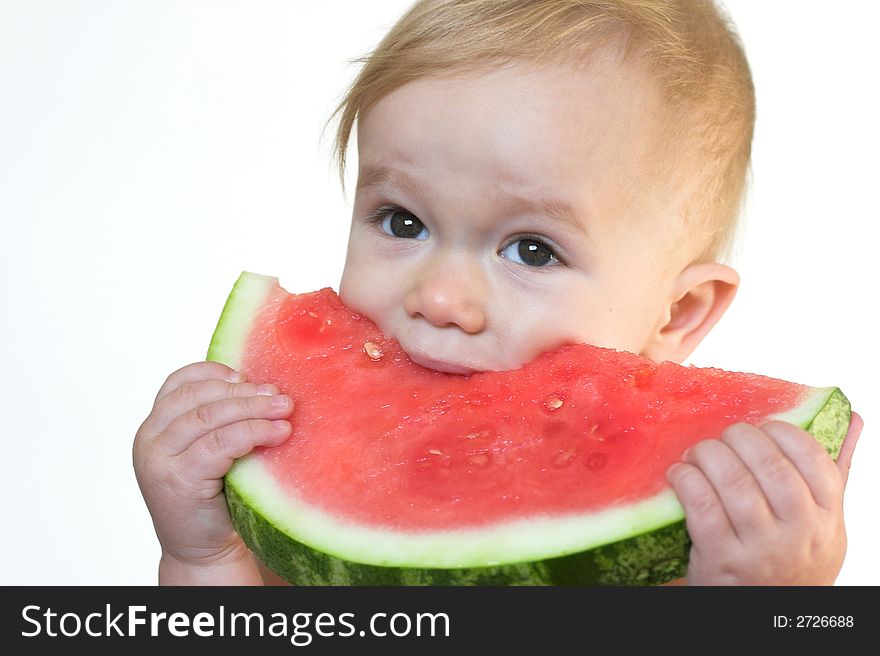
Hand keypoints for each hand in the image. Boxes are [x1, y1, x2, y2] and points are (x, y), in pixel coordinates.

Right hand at [133, 361, 292, 583]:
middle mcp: (149, 438)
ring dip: (252, 410)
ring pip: (209, 418)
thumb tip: (265, 385)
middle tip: (279, 395)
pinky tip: (277, 433)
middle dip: (244, 392)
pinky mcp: (176, 479)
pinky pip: (218, 444)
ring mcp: (158, 459)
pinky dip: (252, 433)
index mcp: (155, 425)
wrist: (204, 552)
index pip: (179, 382)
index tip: (247, 375)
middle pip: (198, 397)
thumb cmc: (215, 498)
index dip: (214, 373)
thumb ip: (219, 421)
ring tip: (285, 409)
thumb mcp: (210, 451)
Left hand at [666, 412, 862, 584]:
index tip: (761, 428)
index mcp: (828, 517)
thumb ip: (834, 470)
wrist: (765, 610)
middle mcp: (798, 534)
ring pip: (733, 482)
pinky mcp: (721, 561)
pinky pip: (701, 506)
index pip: (812, 457)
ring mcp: (760, 549)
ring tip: (697, 453)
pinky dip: (686, 481)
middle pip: (768, 464)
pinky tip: (680, 474)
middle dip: (738, 438)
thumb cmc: (791, 558)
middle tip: (723, 438)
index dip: (781, 431)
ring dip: (707, 455)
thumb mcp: (823, 522)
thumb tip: (851, 417)